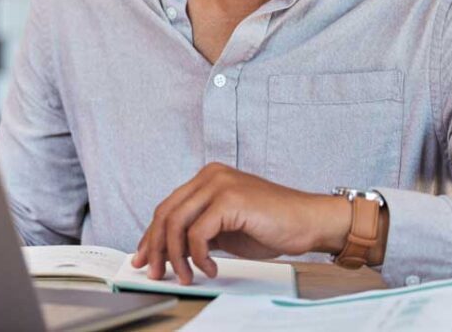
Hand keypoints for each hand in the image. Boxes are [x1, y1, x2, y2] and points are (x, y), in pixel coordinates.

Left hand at [131, 163, 351, 283]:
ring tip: (185, 276)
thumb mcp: (226, 230)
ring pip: (176, 223)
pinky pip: (197, 233)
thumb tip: (170, 252)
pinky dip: (199, 256)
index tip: (143, 257)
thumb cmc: (272, 226)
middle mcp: (210, 176)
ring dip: (175, 256)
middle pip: (166, 213)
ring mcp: (219, 184)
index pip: (167, 207)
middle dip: (156, 247)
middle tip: (154, 272)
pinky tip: (210, 268)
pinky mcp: (229, 199)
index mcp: (207, 178)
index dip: (152, 235)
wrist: (308, 222)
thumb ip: (199, 233)